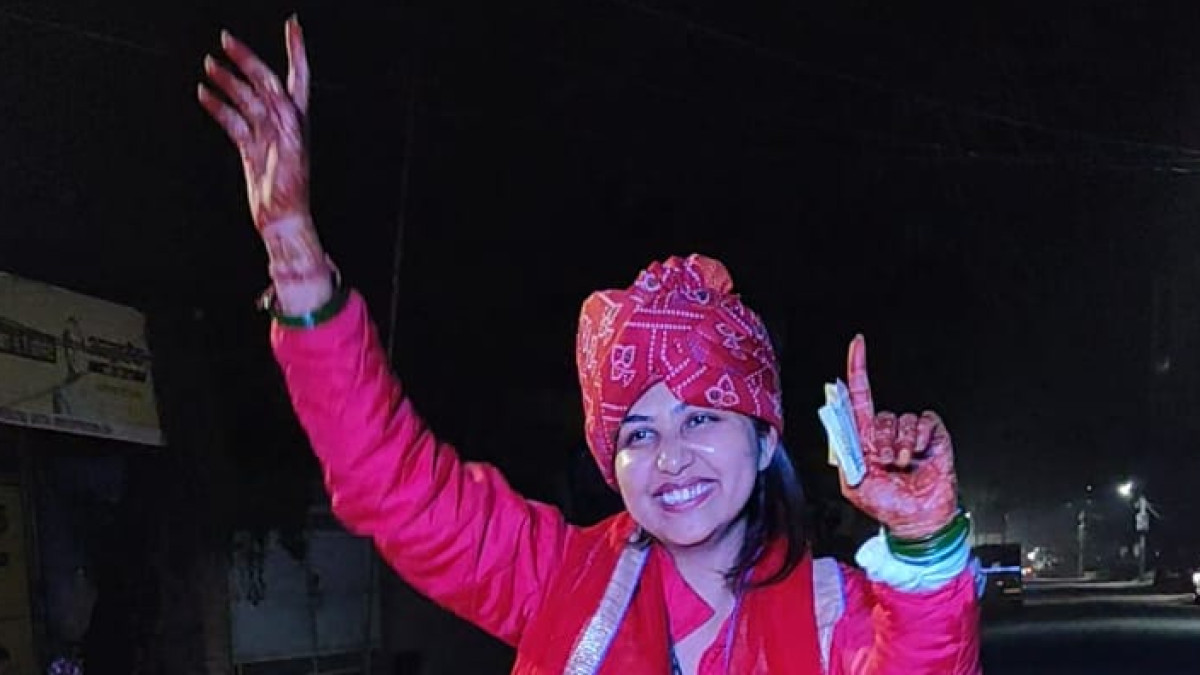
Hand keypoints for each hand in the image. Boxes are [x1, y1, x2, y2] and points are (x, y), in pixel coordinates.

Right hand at [198, 17, 331, 309]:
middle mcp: (283, 123)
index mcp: (297, 120)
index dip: (296, 51)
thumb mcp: (294, 157)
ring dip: (228, 81)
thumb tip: (278, 97)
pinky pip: (232, 121)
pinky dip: (218, 106)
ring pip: (244, 99)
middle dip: (246, 59)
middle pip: (263, 82)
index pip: (297, 77)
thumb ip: (288, 126)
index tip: (292, 25)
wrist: (281, 220)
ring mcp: (265, 134)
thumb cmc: (292, 193)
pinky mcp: (250, 148)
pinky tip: (204, 93)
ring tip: (208, 64)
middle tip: (226, 40)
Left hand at [838, 335, 958, 539]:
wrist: (917, 520)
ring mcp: (911, 434)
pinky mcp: (933, 435)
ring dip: (902, 444)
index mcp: (865, 439)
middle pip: (881, 414)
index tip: (857, 344)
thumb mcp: (853, 484)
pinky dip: (921, 439)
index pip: (859, 397)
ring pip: (903, 419)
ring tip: (904, 465)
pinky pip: (925, 421)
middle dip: (881, 440)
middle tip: (886, 463)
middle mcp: (887, 432)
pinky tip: (921, 455)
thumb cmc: (886, 505)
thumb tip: (838, 426)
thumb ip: (843, 454)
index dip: (857, 369)